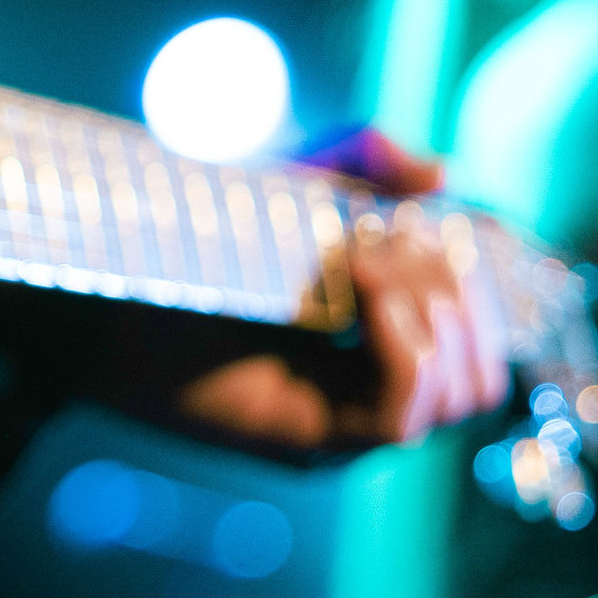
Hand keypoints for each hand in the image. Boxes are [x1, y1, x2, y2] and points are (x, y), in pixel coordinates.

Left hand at [173, 129, 509, 450]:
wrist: (114, 280)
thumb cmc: (198, 234)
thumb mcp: (294, 179)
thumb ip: (365, 159)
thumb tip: (447, 173)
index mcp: (382, 337)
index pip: (481, 336)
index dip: (484, 282)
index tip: (450, 223)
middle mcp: (373, 388)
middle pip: (483, 369)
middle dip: (458, 291)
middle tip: (393, 238)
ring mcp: (347, 420)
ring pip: (460, 396)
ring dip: (435, 316)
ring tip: (367, 261)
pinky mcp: (311, 439)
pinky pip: (402, 417)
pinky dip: (404, 347)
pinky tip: (363, 291)